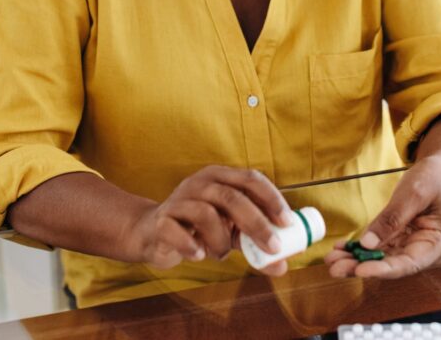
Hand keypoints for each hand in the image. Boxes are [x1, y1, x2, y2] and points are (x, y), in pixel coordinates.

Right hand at [128, 165, 291, 275]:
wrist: (153, 233)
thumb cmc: (198, 228)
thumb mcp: (230, 232)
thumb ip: (254, 244)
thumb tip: (283, 264)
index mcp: (220, 177)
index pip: (250, 179)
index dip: (271, 199)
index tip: (288, 222)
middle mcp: (199, 183)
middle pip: (232, 197)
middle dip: (256, 224)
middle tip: (273, 247)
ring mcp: (178, 200)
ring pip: (206, 214)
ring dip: (220, 241)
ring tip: (220, 253)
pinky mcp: (161, 221)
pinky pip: (176, 231)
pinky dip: (191, 246)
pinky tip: (198, 254)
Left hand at [325, 155, 440, 278]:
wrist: (440, 170)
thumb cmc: (435, 179)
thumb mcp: (414, 193)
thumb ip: (392, 219)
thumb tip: (368, 243)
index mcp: (439, 242)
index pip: (410, 263)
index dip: (384, 269)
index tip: (361, 269)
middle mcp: (427, 250)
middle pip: (393, 265)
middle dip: (363, 266)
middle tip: (336, 268)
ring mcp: (412, 246)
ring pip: (382, 259)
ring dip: (357, 260)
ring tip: (333, 259)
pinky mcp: (400, 239)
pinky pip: (379, 248)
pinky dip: (360, 249)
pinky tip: (342, 248)